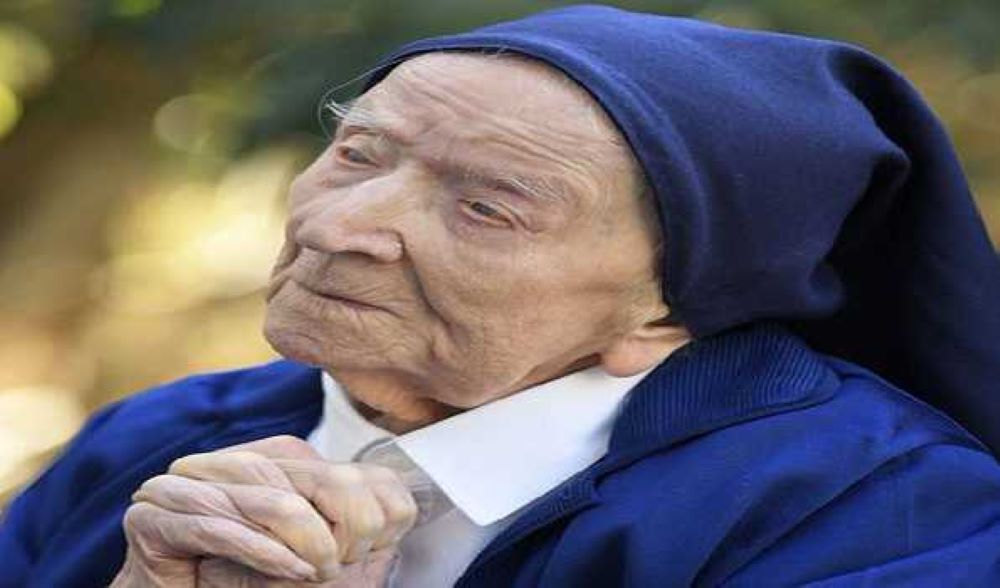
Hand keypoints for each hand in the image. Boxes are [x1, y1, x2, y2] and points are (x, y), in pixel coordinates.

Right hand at [109, 435, 417, 586]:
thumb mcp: (312, 561)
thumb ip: (351, 532)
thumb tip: (400, 508)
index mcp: (274, 465)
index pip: (341, 470)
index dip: (370, 510)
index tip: (369, 552)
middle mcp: (232, 464)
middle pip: (314, 477)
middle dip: (341, 525)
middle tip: (340, 566)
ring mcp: (186, 484)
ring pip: (270, 498)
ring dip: (305, 541)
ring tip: (318, 572)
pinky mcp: (152, 516)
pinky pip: (219, 525)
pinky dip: (263, 552)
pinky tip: (292, 571)